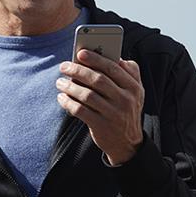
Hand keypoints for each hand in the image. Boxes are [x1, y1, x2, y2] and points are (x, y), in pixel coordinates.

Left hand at [56, 49, 144, 165]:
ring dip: (70, 87)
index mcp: (134, 87)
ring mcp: (114, 114)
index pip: (113, 68)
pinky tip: (61, 97)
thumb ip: (130, 72)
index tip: (80, 52)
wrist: (127, 143)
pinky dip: (68, 102)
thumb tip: (113, 56)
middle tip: (64, 66)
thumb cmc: (126, 110)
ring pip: (87, 95)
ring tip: (60, 82)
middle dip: (78, 70)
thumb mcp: (135, 92)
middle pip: (98, 80)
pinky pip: (80, 111)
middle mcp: (125, 100)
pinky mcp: (101, 126)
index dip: (96, 59)